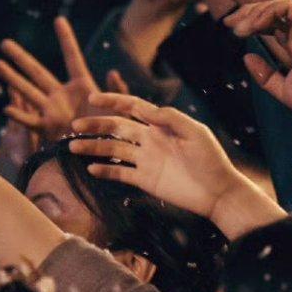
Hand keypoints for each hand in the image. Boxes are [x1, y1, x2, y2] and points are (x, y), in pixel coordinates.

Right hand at [0, 17, 120, 145]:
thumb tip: (112, 72)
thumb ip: (119, 91)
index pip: (73, 58)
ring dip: (13, 79)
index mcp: (83, 85)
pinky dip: (20, 117)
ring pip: (28, 91)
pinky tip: (7, 108)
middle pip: (38, 72)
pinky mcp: (48, 128)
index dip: (66, 39)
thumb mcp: (123, 109)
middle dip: (21, 58)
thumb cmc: (117, 133)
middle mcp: (63, 95)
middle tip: (4, 43)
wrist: (106, 154)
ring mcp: (52, 110)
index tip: (59, 19)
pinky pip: (31, 121)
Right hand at [70, 92, 283, 239]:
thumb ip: (171, 118)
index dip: (113, 101)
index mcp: (161, 125)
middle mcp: (150, 140)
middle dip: (96, 125)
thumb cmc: (211, 159)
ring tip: (73, 147)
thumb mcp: (195, 132)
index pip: (132, 108)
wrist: (218, 192)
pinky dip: (106, 171)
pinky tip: (91, 168)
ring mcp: (146, 160)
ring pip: (114, 150)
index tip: (93, 98)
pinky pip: (120, 173)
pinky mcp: (145, 180)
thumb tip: (145, 108)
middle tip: (75, 126)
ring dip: (94, 147)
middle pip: (117, 128)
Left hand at [231, 0, 291, 118]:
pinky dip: (269, 12)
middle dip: (247, 14)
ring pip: (276, 6)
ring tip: (239, 28)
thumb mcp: (284, 89)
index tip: (231, 30)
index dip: (250, 24)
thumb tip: (246, 57)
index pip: (270, 25)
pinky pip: (287, 8)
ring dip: (255, 13)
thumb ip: (265, 75)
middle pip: (270, 13)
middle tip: (229, 22)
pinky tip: (255, 24)